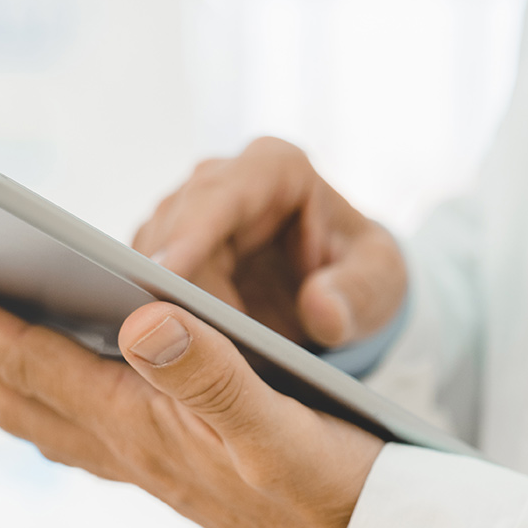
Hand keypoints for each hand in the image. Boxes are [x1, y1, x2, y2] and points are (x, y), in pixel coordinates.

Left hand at [0, 276, 383, 527]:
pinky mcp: (175, 471)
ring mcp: (148, 465)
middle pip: (17, 392)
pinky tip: (56, 386)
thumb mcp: (278, 422)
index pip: (33, 363)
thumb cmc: (331, 489)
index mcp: (142, 426)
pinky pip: (82, 429)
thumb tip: (138, 318)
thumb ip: (208, 371)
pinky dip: (47, 398)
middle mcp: (131, 448)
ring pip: (43, 414)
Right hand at [134, 138, 405, 349]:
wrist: (345, 291)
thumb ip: (357, 296)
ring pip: (153, 256)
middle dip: (165, 280)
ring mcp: (191, 217)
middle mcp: (223, 182)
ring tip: (165, 358)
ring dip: (156, 305)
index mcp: (276, 168)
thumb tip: (322, 310)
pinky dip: (155, 318)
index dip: (191, 234)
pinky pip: (150, 284)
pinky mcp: (173, 253)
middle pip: (175, 227)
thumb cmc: (362, 275)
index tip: (165, 273)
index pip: (222, 195)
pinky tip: (159, 358)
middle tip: (156, 335)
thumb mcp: (378, 284)